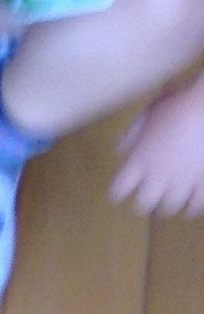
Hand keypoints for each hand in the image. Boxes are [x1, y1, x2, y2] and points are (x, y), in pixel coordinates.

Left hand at [112, 85, 203, 217]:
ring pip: (170, 207)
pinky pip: (196, 205)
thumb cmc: (178, 105)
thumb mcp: (148, 114)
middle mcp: (157, 176)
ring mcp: (182, 182)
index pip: (119, 190)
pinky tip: (191, 207)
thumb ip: (132, 134)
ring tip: (170, 203)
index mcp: (139, 160)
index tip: (120, 193)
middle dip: (145, 203)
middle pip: (144, 205)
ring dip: (169, 206)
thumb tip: (120, 149)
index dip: (118, 193)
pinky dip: (192, 208)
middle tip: (149, 199)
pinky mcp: (203, 183)